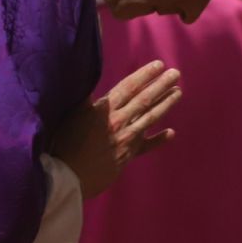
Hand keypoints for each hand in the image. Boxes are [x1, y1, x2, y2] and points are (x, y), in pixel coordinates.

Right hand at [51, 60, 182, 197]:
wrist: (68, 178)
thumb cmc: (64, 144)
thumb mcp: (72, 114)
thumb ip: (85, 97)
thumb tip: (88, 75)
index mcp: (105, 109)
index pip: (129, 87)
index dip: (145, 75)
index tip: (159, 65)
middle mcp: (119, 122)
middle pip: (144, 100)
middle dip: (161, 85)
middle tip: (176, 74)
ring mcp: (126, 139)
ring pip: (150, 118)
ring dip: (165, 104)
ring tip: (178, 92)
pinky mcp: (127, 156)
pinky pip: (146, 147)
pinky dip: (159, 140)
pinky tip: (172, 133)